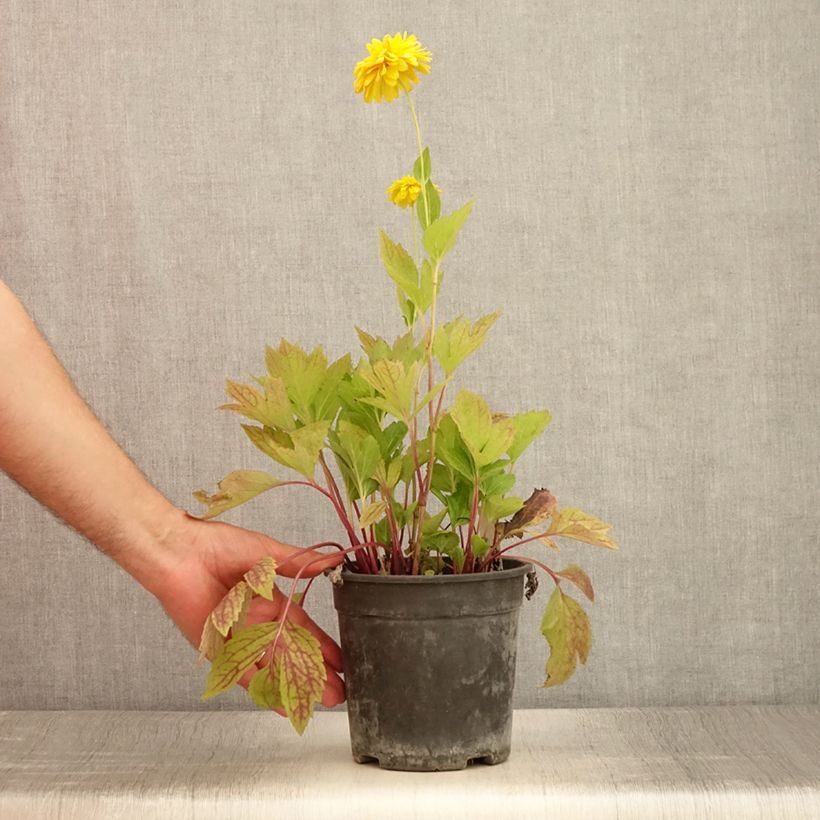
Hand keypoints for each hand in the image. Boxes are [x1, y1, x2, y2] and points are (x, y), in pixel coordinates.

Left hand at [152, 512, 345, 710]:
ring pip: (274, 667)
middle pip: (292, 652)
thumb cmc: (218, 546)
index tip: (341, 660)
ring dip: (297, 685)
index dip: (321, 644)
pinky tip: (283, 704)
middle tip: (340, 691)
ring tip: (322, 701)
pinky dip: (264, 690)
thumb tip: (333, 561)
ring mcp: (238, 638)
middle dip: (316, 672)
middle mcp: (255, 622)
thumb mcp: (267, 552)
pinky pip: (244, 675)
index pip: (302, 627)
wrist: (181, 554)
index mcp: (269, 599)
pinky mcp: (218, 650)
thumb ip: (299, 563)